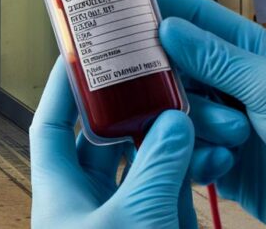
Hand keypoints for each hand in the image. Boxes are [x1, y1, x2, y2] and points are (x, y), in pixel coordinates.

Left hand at [31, 58, 197, 227]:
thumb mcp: (135, 217)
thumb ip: (156, 167)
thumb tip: (174, 122)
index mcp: (59, 190)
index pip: (51, 124)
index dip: (63, 88)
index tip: (80, 55)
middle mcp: (84, 200)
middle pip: (105, 139)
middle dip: (135, 113)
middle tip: (159, 81)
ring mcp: (115, 216)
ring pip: (142, 166)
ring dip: (171, 149)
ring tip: (201, 125)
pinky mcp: (146, 227)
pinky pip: (164, 196)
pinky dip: (187, 181)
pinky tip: (214, 165)